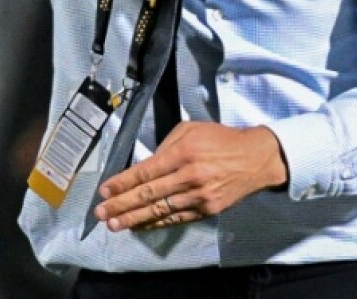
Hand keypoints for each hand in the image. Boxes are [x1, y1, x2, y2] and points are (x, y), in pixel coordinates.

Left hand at [94, 122, 287, 231]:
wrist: (256, 159)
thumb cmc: (220, 139)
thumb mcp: (191, 130)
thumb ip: (166, 146)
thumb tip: (146, 166)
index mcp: (183, 153)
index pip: (145, 172)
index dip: (122, 183)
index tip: (104, 191)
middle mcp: (189, 177)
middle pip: (148, 194)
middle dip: (121, 205)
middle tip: (100, 214)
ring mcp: (199, 197)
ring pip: (160, 211)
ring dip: (134, 219)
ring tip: (114, 225)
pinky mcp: (207, 210)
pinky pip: (176, 218)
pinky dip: (156, 223)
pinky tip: (140, 225)